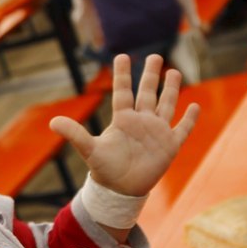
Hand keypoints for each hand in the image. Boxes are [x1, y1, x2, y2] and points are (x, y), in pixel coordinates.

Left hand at [50, 54, 197, 197]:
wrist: (121, 191)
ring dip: (171, 90)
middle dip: (151, 75)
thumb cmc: (105, 170)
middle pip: (147, 93)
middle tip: (155, 56)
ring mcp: (156, 132)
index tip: (122, 56)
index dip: (123, 74)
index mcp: (123, 120)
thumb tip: (52, 122)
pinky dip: (189, 119)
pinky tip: (194, 106)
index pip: (123, 91)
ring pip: (166, 105)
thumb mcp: (89, 150)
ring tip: (174, 72)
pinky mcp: (169, 145)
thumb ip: (75, 134)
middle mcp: (141, 122)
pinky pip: (182, 129)